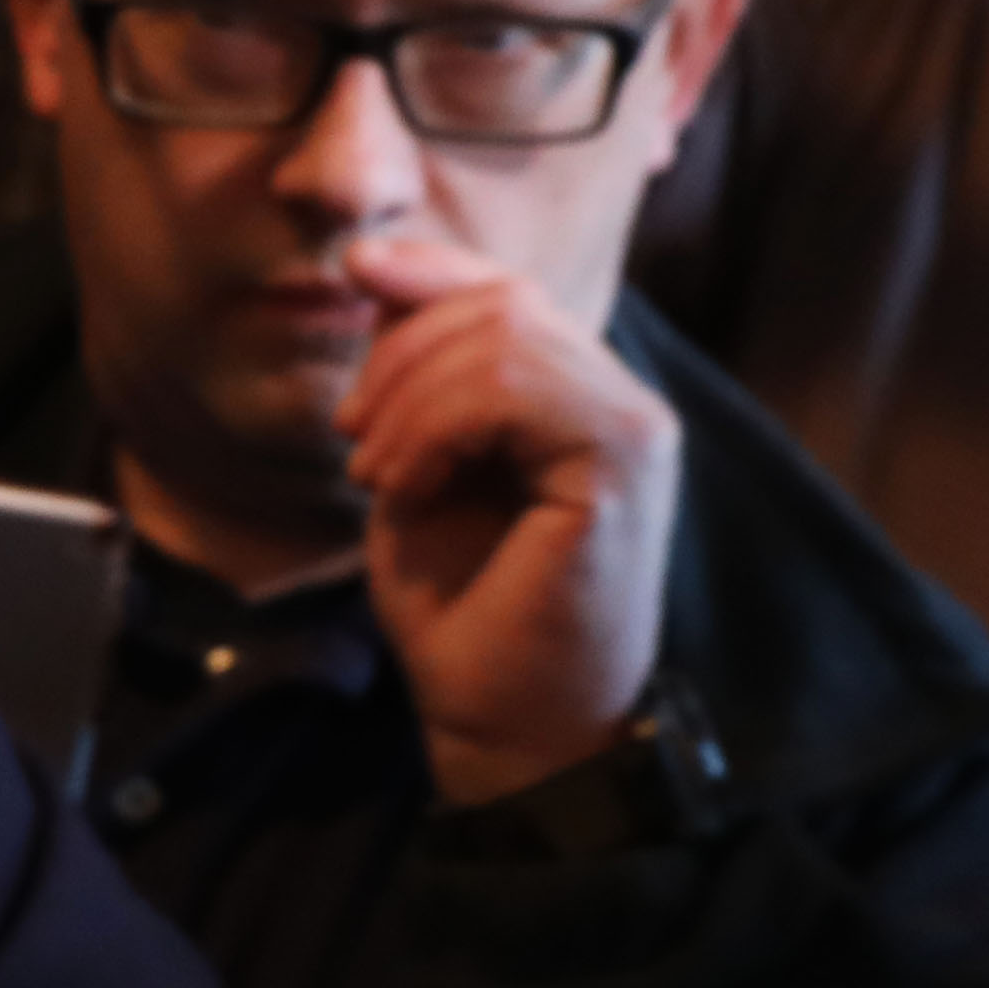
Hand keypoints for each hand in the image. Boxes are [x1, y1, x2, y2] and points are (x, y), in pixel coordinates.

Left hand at [339, 231, 682, 807]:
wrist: (498, 721)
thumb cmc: (462, 609)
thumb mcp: (418, 463)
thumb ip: (418, 373)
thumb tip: (379, 267)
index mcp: (580, 399)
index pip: (510, 290)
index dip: (432, 266)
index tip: (355, 272)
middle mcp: (624, 403)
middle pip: (502, 300)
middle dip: (400, 351)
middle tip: (354, 441)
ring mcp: (635, 427)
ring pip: (505, 335)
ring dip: (408, 399)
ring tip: (377, 476)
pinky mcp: (623, 460)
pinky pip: (513, 387)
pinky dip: (434, 427)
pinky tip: (406, 488)